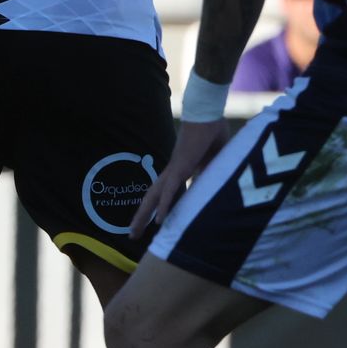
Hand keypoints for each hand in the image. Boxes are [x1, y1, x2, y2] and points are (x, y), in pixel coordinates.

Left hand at [130, 117, 233, 237]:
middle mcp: (172, 171)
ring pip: (154, 198)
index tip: (154, 222)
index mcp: (180, 169)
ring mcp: (174, 170)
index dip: (159, 207)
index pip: (165, 193)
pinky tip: (158, 221)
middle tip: (132, 234)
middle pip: (152, 198)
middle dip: (141, 216)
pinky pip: (170, 191)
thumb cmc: (211, 130)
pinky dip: (164, 206)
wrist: (208, 113)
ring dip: (144, 216)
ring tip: (133, 233)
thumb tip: (209, 186)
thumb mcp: (214, 159)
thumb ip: (209, 172)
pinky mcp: (180, 168)